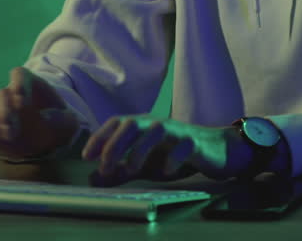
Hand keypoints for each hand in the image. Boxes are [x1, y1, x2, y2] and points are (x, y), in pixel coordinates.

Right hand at [0, 66, 80, 159]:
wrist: (48, 136)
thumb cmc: (59, 123)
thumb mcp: (69, 122)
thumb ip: (62, 119)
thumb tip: (45, 119)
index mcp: (31, 84)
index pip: (19, 74)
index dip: (18, 85)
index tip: (22, 103)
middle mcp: (12, 92)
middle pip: (2, 93)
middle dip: (4, 111)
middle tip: (10, 131)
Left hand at [81, 115, 251, 185]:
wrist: (213, 151)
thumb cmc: (174, 155)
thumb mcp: (143, 166)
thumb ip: (120, 171)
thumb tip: (93, 179)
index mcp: (143, 126)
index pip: (117, 122)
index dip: (100, 137)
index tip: (87, 156)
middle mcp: (157, 124)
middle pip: (132, 122)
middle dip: (115, 144)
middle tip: (106, 167)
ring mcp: (177, 131)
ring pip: (156, 129)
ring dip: (140, 149)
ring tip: (132, 169)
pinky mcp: (194, 143)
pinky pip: (183, 146)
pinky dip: (172, 158)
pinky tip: (166, 171)